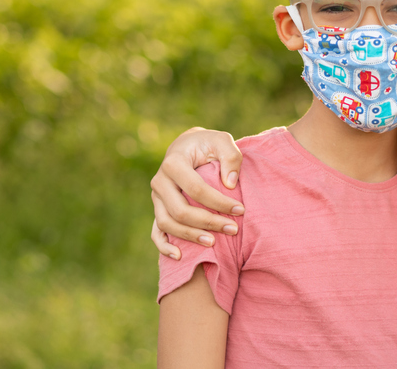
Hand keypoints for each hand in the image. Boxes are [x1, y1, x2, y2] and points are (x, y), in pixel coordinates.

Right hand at [150, 127, 244, 259]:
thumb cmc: (207, 144)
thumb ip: (230, 156)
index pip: (196, 189)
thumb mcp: (222, 140)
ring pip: (167, 223)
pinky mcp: (158, 208)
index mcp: (173, 162)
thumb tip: (230, 183)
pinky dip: (164, 246)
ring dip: (190, 236)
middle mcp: (160, 181)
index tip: (240, 210)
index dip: (219, 202)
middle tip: (233, 229)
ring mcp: (156, 197)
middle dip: (207, 222)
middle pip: (180, 210)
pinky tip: (179, 256)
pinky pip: (155, 231)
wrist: (187, 147)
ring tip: (213, 243)